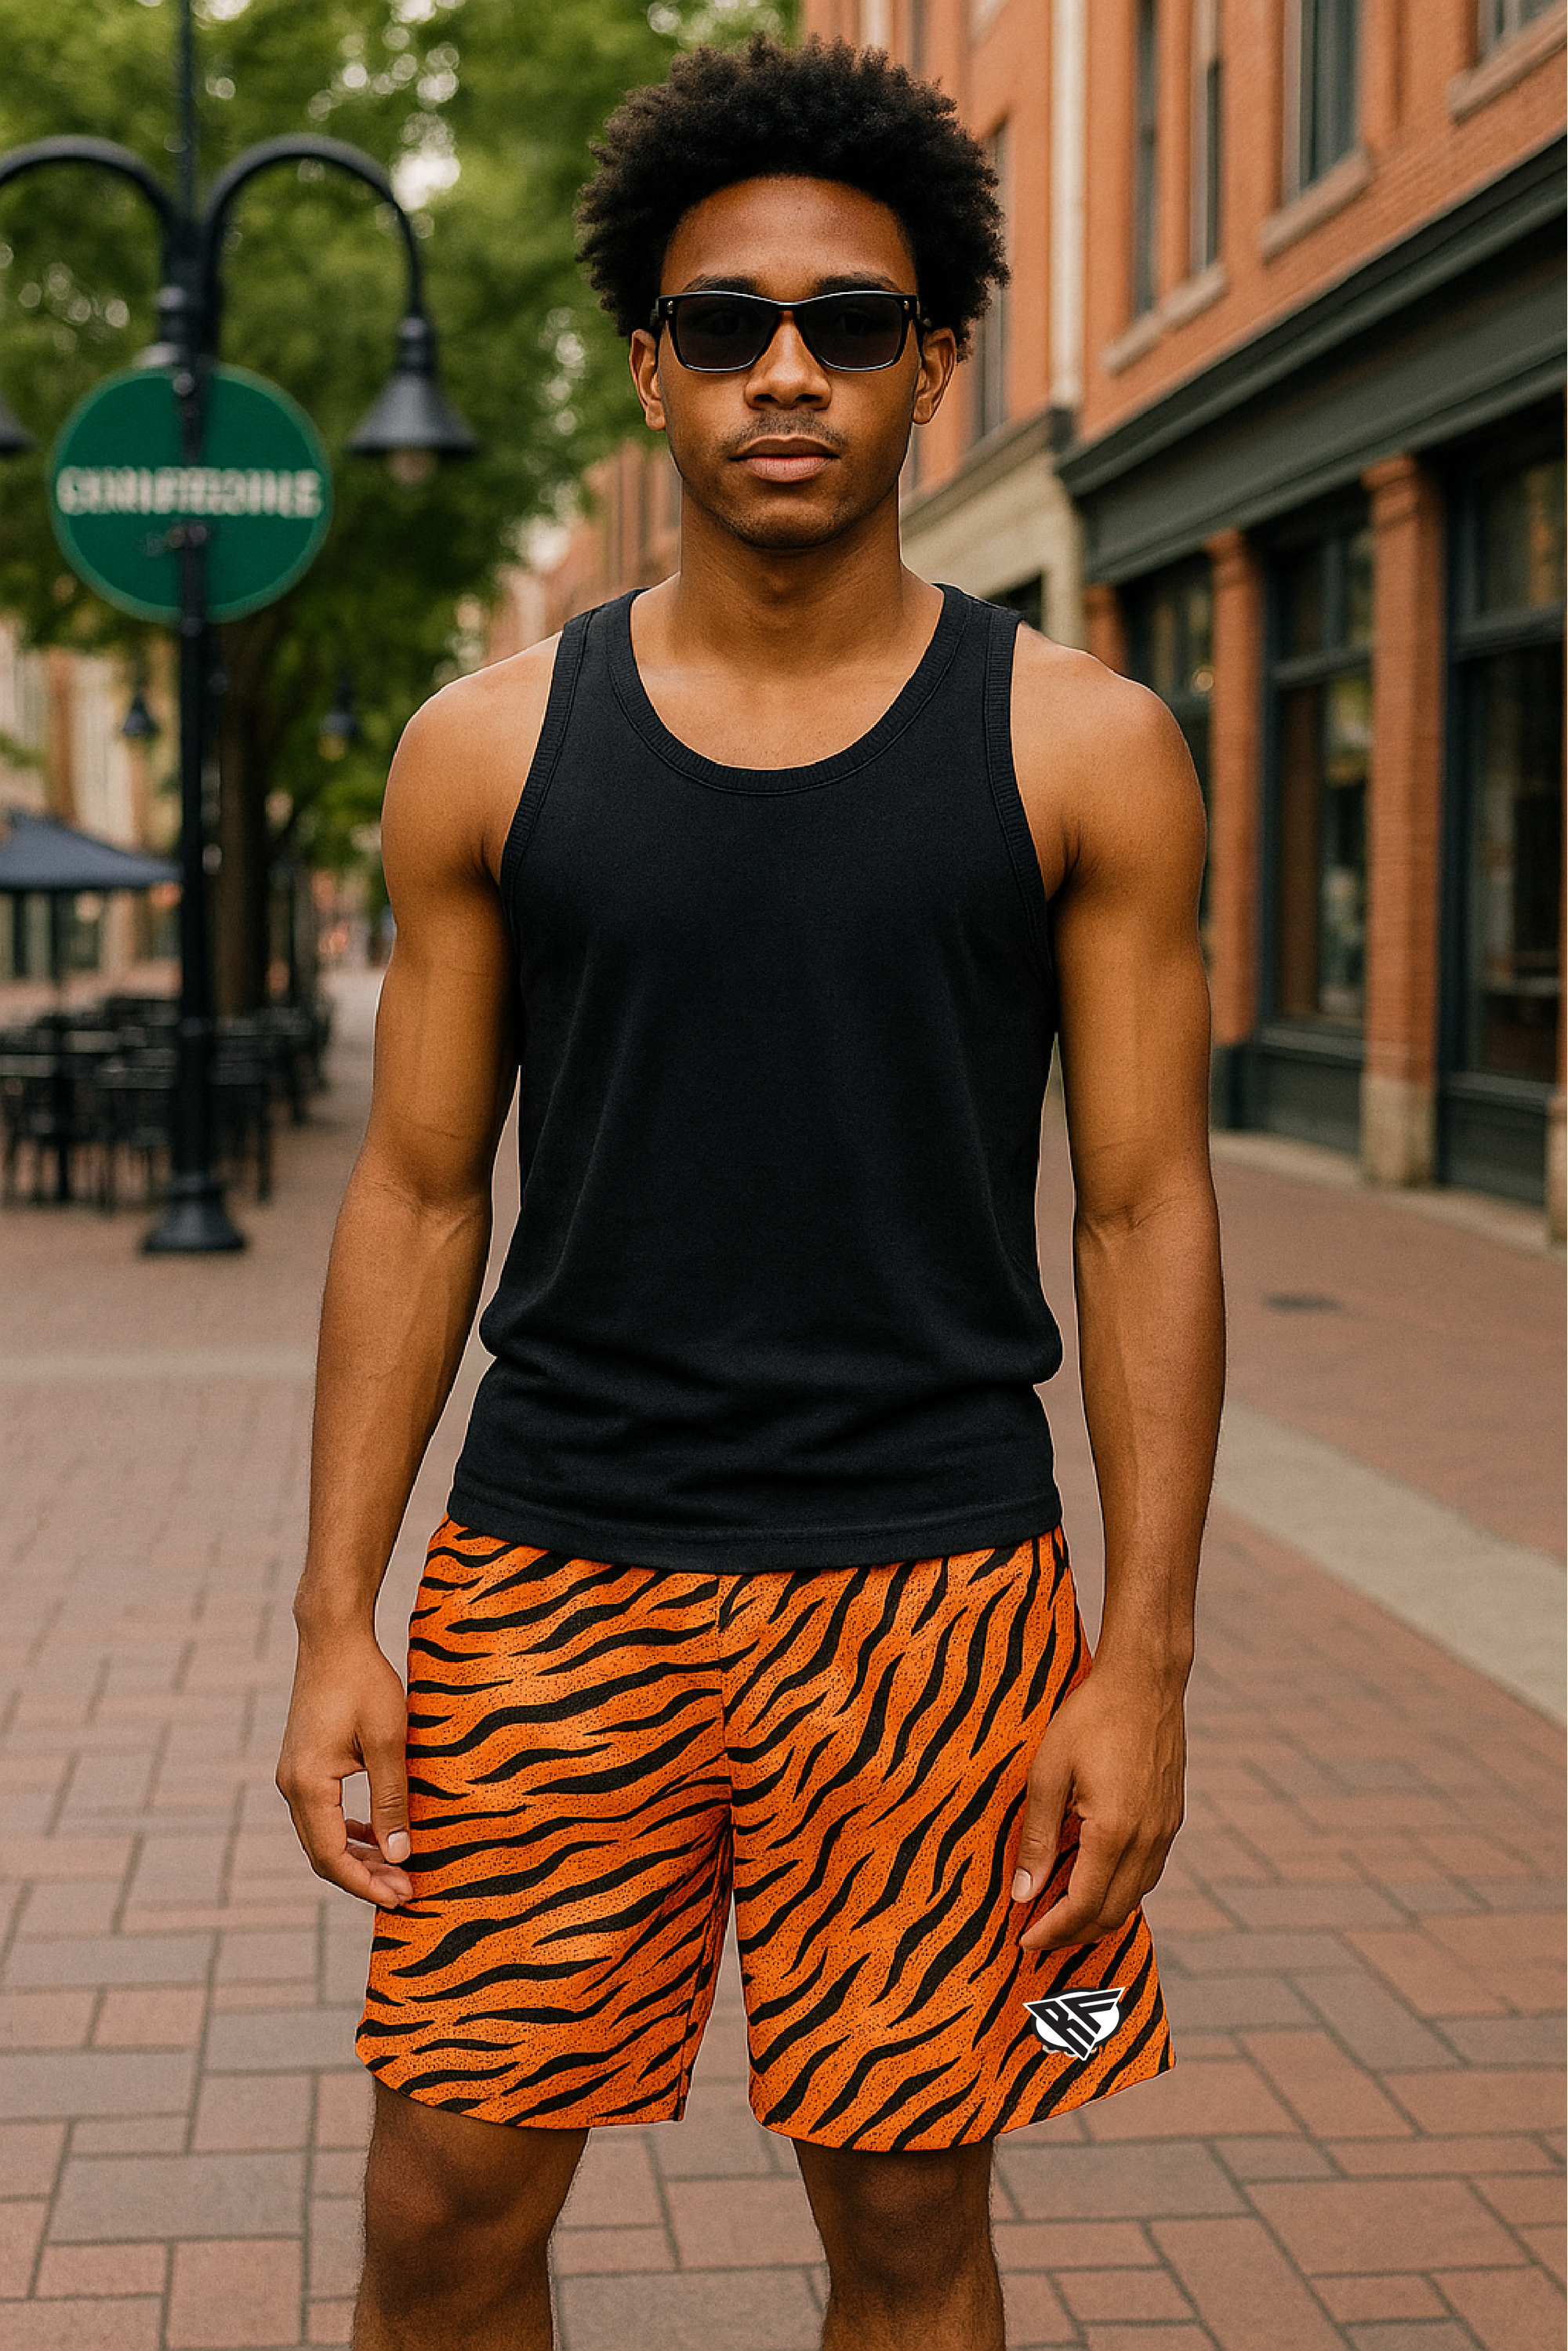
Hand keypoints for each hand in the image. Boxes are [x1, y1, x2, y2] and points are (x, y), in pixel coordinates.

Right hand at [276, 1631, 414, 1907]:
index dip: (366, 1884)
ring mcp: (293, 1774)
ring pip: (321, 1835)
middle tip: (405, 1891)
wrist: (333, 1637)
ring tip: (395, 1870)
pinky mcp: (302, 1763)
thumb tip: (399, 1855)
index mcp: (308, 1786)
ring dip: (357, 1856)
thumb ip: (392, 1801)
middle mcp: (291, 1786)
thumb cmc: (364, 1682)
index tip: (400, 1898)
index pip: (332, 1858)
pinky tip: (376, 1835)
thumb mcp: (388, 1742)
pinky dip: (348, 1832)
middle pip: (322, 1854)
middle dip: (363, 1877)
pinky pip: (322, 1813)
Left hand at [1010, 1659, 1185, 1952]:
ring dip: (1098, 1915)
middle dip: (1074, 1933)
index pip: (1083, 1906)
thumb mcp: (1049, 1772)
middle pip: (1112, 1913)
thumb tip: (1023, 1893)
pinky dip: (1120, 1890)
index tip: (1024, 1941)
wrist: (1145, 1680)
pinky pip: (1148, 1873)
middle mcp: (1148, 1840)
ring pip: (1135, 1897)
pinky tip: (1095, 1880)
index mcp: (1115, 1832)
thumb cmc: (1090, 1717)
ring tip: (1061, 1914)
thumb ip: (1037, 1837)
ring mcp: (1166, 1831)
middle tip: (1038, 1935)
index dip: (1052, 1931)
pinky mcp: (1172, 1818)